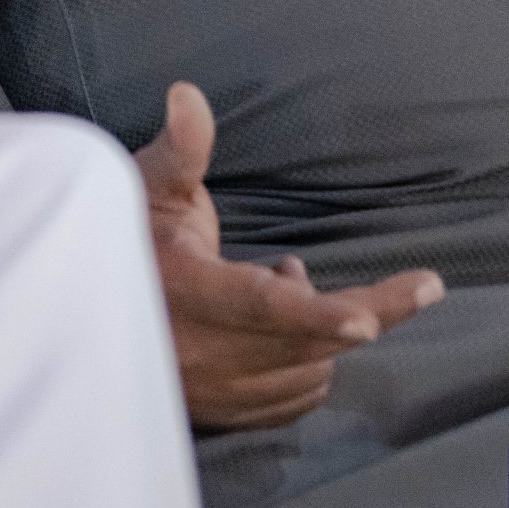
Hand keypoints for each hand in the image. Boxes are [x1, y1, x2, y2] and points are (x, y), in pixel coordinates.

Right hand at [135, 81, 443, 430]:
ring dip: (325, 328)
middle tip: (422, 284)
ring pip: (311, 370)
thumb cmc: (128, 238)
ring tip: (285, 281)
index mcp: (190, 292)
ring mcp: (216, 392)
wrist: (85, 312)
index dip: (318, 312)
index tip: (369, 317)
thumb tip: (189, 93)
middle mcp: (206, 353)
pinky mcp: (224, 414)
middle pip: (313, 343)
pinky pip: (297, 398)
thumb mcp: (148, 186)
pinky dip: (310, 361)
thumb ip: (181, 147)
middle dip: (372, 311)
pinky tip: (284, 327)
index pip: (263, 306)